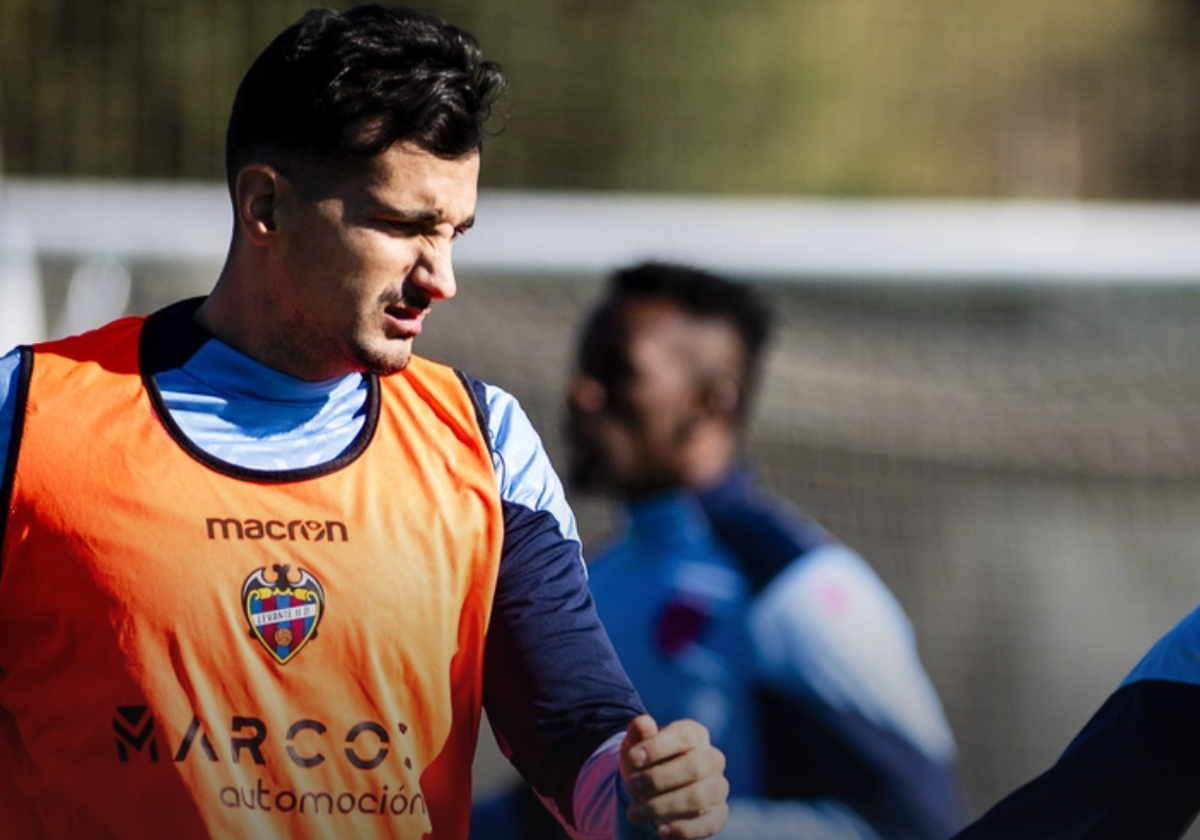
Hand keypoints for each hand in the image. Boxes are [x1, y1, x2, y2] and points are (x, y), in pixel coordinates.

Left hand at [620, 714, 728, 838]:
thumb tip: (643, 722)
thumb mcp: (636, 746)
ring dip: (662, 806)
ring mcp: (718, 787)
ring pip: (698, 797)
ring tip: (634, 812)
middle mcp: (713, 759)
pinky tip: (660, 830)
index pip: (683, 736)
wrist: (653, 790)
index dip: (658, 747)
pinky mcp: (718, 814)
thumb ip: (639, 734)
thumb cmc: (646, 762)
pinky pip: (707, 824)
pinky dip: (682, 829)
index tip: (633, 758)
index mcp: (695, 735)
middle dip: (658, 779)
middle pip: (694, 767)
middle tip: (631, 787)